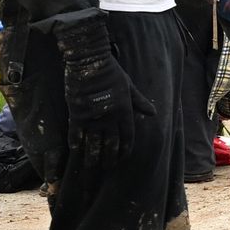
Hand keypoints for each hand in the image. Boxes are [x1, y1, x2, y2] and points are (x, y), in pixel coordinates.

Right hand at [52, 17, 148, 169]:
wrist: (89, 61)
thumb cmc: (112, 71)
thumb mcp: (129, 86)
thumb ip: (140, 101)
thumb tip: (153, 113)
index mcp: (124, 111)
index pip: (127, 137)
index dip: (125, 150)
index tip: (122, 159)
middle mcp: (109, 118)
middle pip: (110, 145)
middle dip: (109, 159)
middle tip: (108, 168)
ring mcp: (92, 117)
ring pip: (93, 144)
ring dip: (93, 157)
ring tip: (92, 168)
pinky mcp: (76, 114)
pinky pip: (76, 134)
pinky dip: (76, 144)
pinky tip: (76, 152)